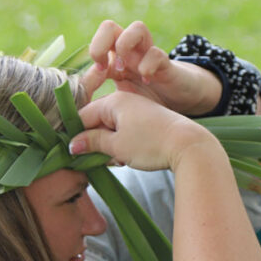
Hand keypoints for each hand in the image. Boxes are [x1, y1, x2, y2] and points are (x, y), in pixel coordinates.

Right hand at [69, 91, 216, 171]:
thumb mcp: (116, 146)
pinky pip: (127, 130)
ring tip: (119, 160)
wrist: (188, 146)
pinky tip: (129, 157)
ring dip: (111, 145)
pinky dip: (124, 143)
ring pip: (113, 127)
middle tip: (103, 160)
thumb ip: (92, 143)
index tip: (76, 153)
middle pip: (98, 121)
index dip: (78, 136)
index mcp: (114, 101)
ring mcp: (138, 109)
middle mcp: (125, 100)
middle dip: (97, 142)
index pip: (84, 115)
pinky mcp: (149, 119)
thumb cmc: (151, 144)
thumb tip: (73, 144)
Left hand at [82, 20, 222, 115]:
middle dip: (100, 43)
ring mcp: (148, 55)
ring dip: (125, 45)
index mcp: (115, 62)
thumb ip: (101, 108)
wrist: (179, 105)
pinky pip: (157, 53)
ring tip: (124, 68)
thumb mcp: (120, 105)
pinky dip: (148, 64)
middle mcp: (130, 53)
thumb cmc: (147, 104)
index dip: (86, 68)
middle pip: (109, 27)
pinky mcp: (167, 63)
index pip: (94, 49)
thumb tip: (78, 122)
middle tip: (103, 67)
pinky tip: (147, 79)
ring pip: (136, 27)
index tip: (87, 88)